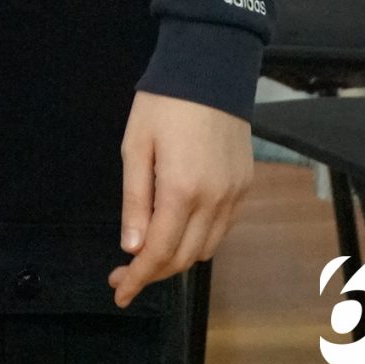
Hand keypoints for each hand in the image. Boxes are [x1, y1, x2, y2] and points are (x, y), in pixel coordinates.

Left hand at [109, 91, 254, 308]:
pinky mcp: (245, 186)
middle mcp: (214, 200)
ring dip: (176, 259)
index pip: (160, 252)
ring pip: (206, 248)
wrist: (210, 69)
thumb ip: (135, 201)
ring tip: (147, 255)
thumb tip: (133, 248)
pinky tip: (176, 230)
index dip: (138, 278)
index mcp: (181, 190)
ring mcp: (234, 195)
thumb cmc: (163, 104)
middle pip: (184, 258)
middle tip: (124, 274)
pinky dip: (198, 239)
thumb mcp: (134, 147)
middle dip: (153, 273)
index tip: (119, 293)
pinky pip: (221, 228)